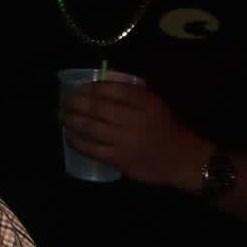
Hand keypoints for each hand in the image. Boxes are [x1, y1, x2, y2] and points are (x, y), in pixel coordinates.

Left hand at [61, 81, 206, 189]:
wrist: (182, 158)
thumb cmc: (165, 128)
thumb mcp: (155, 105)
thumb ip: (132, 95)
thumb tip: (98, 88)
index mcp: (146, 103)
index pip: (114, 90)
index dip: (93, 88)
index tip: (81, 88)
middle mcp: (134, 120)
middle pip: (98, 108)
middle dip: (77, 103)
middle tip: (65, 102)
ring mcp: (125, 141)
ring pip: (91, 128)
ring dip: (72, 121)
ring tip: (63, 116)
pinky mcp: (118, 159)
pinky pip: (91, 149)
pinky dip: (76, 141)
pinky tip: (69, 136)